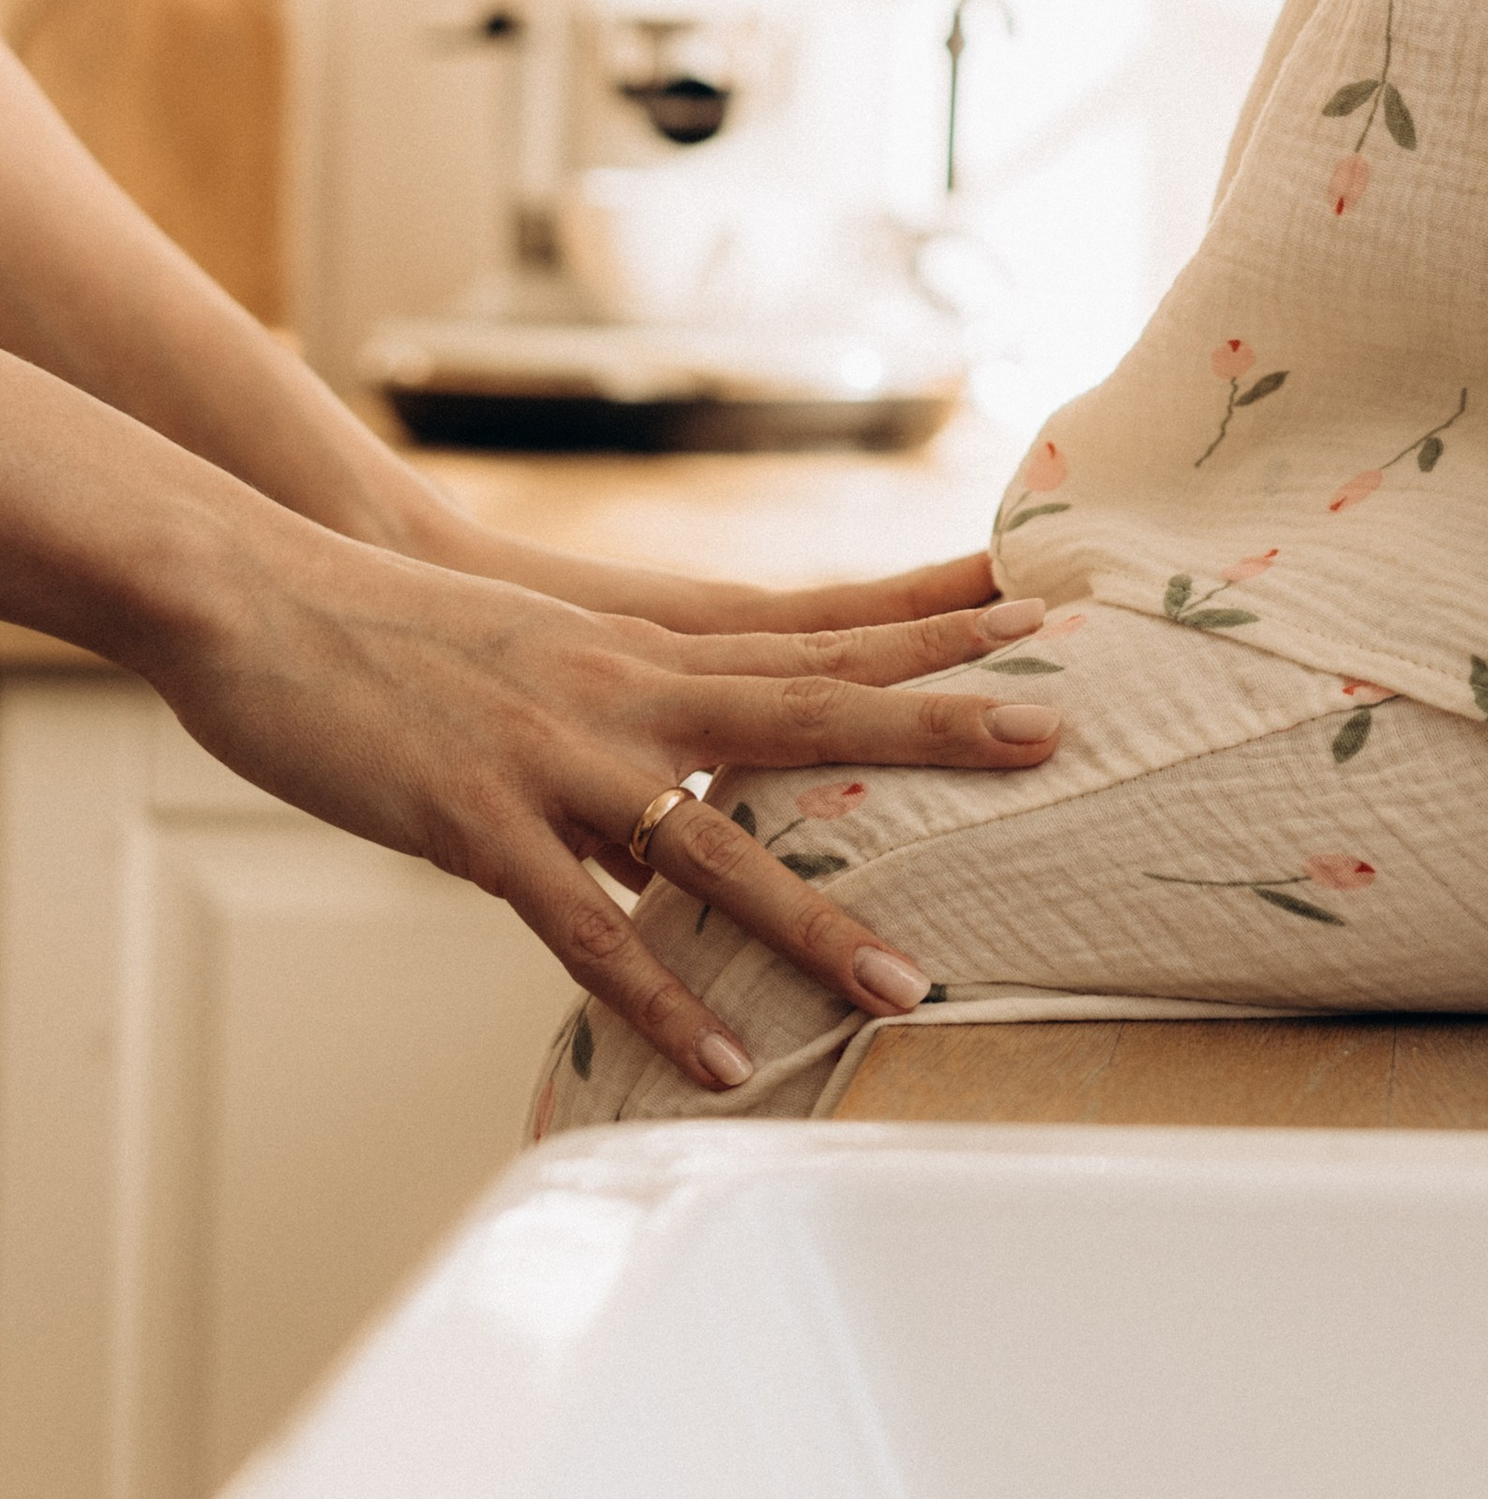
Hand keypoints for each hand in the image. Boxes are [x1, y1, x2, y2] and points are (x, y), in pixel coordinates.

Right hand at [156, 507, 1065, 1093]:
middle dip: (936, 724)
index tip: (1034, 605)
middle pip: (811, 702)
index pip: (817, 626)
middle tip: (1053, 733)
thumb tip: (691, 732)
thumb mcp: (544, 640)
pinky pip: (589, 929)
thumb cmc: (401, 627)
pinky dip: (660, 996)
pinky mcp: (482, 821)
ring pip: (716, 842)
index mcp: (644, 638)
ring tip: (909, 983)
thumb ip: (628, 685)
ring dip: (814, 918)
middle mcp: (626, 685)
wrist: (269, 593)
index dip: (927, 620)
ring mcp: (559, 754)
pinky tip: (722, 1060)